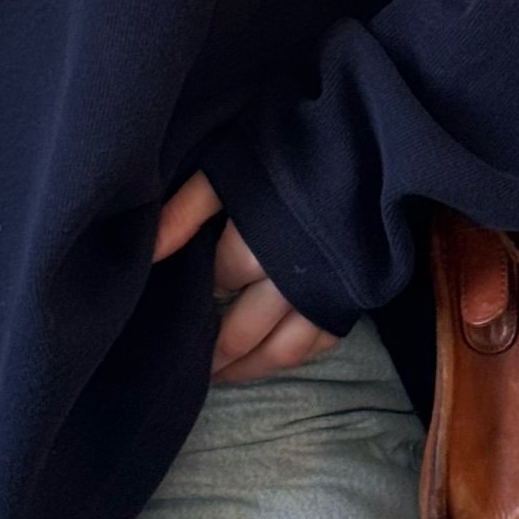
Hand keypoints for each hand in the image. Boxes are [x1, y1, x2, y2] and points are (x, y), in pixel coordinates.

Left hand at [152, 168, 340, 381]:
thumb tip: (150, 253)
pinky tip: (273, 356)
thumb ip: (186, 209)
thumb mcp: (230, 166)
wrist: (368, 143)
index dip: (200, 290)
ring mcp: (329, 293)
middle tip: (190, 368)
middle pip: (245, 330)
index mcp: (261, 245)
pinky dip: (295, 355)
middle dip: (215, 351)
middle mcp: (295, 279)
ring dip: (251, 367)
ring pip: (284, 349)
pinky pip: (322, 342)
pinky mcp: (354, 297)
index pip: (219, 282)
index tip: (181, 298)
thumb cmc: (292, 149)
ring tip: (222, 375)